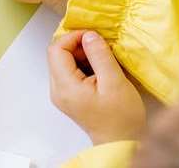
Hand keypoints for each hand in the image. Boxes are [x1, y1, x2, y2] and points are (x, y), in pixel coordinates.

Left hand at [48, 30, 145, 144]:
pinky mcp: (69, 96)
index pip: (56, 49)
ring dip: (81, 54)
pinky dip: (83, 64)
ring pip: (63, 62)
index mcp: (65, 86)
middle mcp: (57, 90)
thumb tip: (88, 35)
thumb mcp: (114, 82)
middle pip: (57, 54)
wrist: (122, 142)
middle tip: (100, 47)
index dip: (73, 37)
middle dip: (77, 45)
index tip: (93, 36)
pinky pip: (69, 72)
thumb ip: (100, 56)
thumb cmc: (121, 117)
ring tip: (103, 58)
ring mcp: (61, 94)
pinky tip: (100, 69)